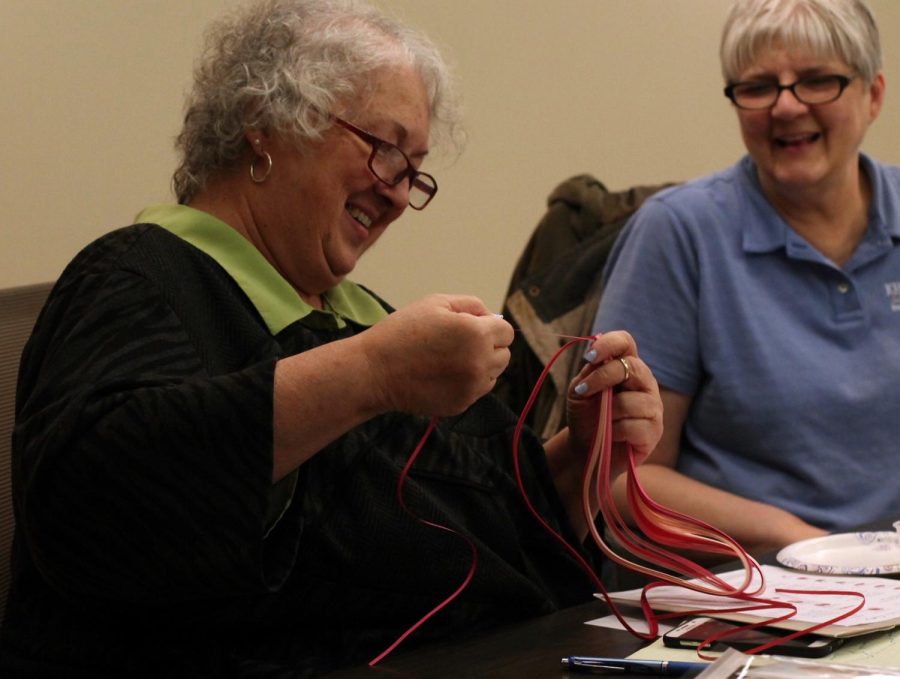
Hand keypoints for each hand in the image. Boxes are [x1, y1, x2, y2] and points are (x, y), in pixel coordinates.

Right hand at [362, 294, 512, 416]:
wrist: (376, 371)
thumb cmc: (402, 331)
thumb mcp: (436, 303)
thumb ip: (471, 305)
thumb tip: (491, 316)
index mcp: (477, 334)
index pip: (506, 332)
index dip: (491, 327)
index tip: (473, 327)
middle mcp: (481, 363)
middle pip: (504, 355)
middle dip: (489, 346)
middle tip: (460, 343)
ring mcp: (472, 388)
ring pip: (493, 374)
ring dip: (481, 366)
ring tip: (451, 360)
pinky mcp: (461, 405)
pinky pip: (476, 391)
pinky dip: (467, 383)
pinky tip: (443, 375)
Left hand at [566, 331, 661, 475]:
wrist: (586, 449)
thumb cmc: (586, 415)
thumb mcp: (579, 391)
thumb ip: (590, 373)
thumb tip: (599, 358)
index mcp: (627, 367)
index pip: (626, 343)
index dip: (609, 344)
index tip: (588, 357)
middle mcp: (644, 383)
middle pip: (632, 367)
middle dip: (603, 378)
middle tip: (583, 392)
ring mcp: (653, 407)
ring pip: (631, 401)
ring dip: (607, 412)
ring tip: (602, 420)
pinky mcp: (654, 431)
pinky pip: (633, 426)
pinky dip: (615, 431)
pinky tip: (612, 435)